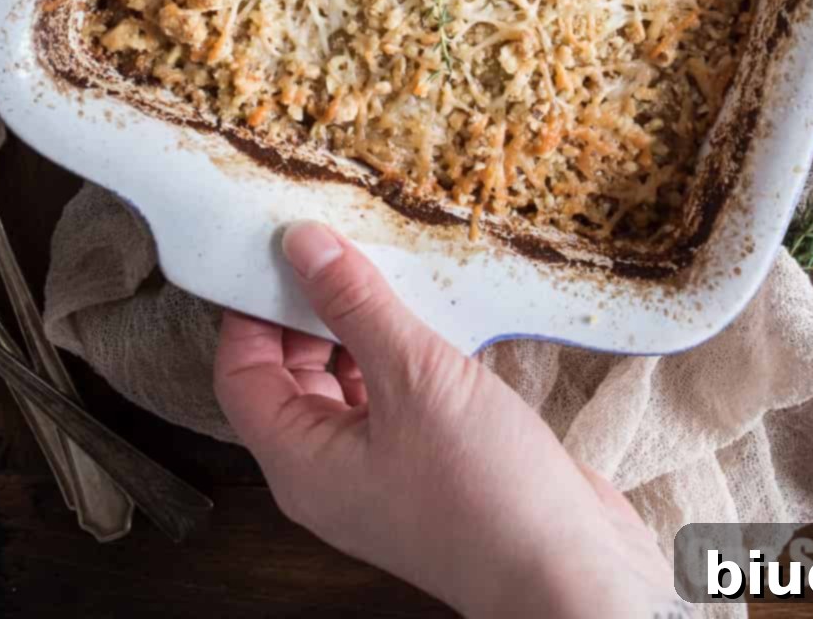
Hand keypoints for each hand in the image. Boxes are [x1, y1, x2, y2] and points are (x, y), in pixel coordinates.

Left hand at [214, 223, 677, 618]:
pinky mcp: (430, 461)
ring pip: (346, 378)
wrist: (571, 573)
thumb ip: (355, 305)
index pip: (241, 371)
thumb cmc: (484, 494)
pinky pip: (394, 391)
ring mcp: (382, 468)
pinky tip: (428, 308)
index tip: (274, 243)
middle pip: (289, 372)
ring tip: (381, 261)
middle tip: (334, 238)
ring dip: (358, 322)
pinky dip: (400, 347)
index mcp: (302, 463)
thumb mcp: (414, 378)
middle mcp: (331, 470)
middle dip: (306, 305)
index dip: (249, 305)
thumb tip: (304, 244)